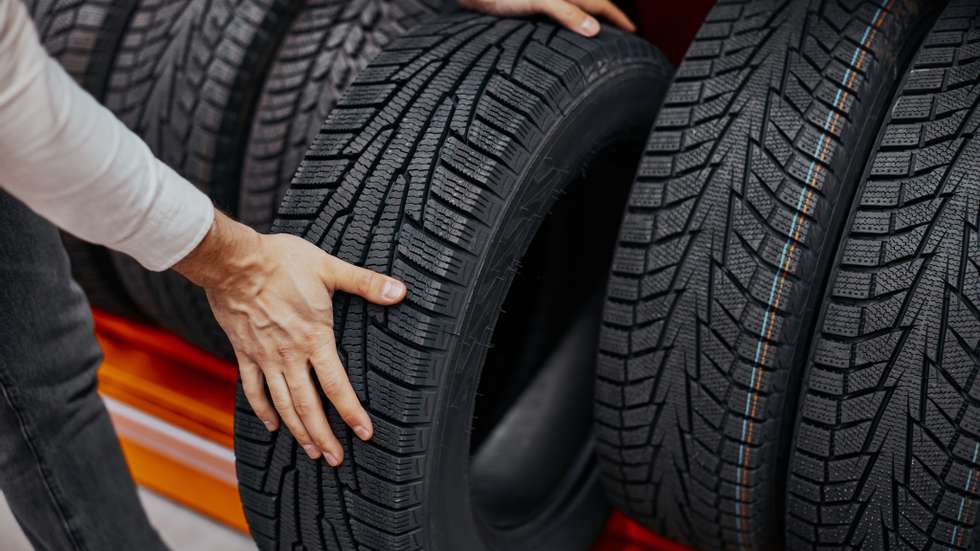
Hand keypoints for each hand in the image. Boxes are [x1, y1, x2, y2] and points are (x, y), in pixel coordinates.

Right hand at [173, 212, 406, 465]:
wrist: (233, 261)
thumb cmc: (282, 261)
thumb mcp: (329, 268)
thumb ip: (365, 283)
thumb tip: (400, 291)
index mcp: (314, 338)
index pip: (337, 386)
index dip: (351, 413)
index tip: (364, 433)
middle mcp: (289, 355)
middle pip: (308, 406)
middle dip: (324, 436)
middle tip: (336, 459)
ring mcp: (264, 357)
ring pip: (283, 404)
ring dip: (297, 431)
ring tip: (311, 451)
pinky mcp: (244, 352)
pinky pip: (252, 389)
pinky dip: (262, 410)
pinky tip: (272, 425)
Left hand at [458, 0, 634, 36]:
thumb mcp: (536, 1)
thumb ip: (565, 12)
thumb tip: (594, 30)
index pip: (601, 4)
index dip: (618, 18)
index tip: (634, 32)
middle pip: (590, 5)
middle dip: (606, 19)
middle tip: (621, 35)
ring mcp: (543, 2)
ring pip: (573, 9)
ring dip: (587, 20)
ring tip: (597, 35)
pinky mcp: (528, 6)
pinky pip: (556, 16)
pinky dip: (566, 24)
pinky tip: (563, 35)